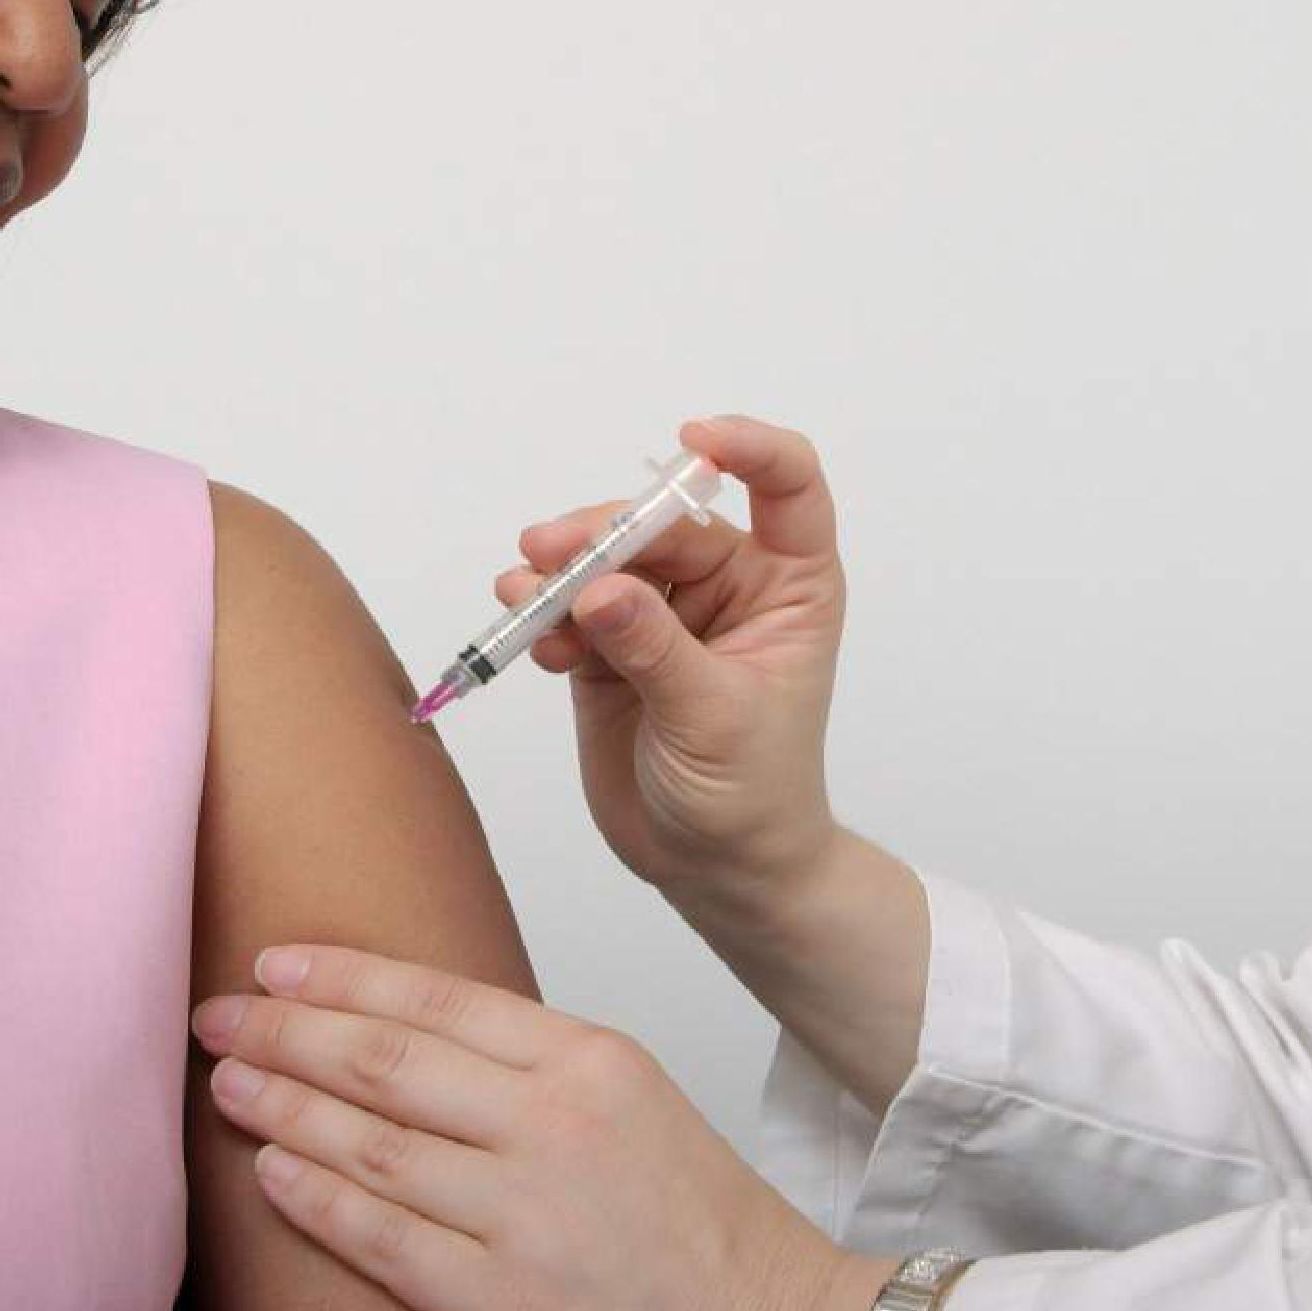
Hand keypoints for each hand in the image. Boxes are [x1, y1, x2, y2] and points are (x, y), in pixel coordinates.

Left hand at [193, 944, 892, 1310]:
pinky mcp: (504, 1307)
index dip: (343, 977)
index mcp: (592, 1062)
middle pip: (386, 1060)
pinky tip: (269, 1175)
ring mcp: (527, 1216)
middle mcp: (555, 1125)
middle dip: (285, 1031)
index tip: (276, 966)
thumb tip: (419, 1048)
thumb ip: (538, 1075)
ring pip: (371, 1143)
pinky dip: (316, 1200)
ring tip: (227, 1085)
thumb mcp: (638, 1107)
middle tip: (217, 1016)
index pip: (438, 999)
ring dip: (283, 1107)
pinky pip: (383, 1240)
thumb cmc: (714, 1240)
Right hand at [493, 415, 847, 909]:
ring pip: (609, 561)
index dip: (749, 450)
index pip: (787, 487)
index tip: (693, 442)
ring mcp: (667, 615)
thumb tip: (600, 588)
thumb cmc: (752, 794)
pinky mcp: (613, 648)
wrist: (714, 868)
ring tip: (522, 593)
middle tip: (546, 553)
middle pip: (665, 526)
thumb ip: (657, 650)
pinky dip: (546, 616)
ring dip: (561, 572)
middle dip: (604, 534)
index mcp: (789, 586)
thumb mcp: (715, 721)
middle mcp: (730, 587)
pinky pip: (572, 609)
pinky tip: (533, 641)